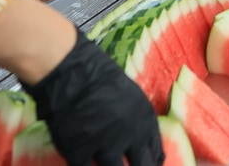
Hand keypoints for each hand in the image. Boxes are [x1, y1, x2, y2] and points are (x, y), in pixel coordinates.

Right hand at [23, 31, 161, 165]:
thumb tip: (139, 143)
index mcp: (145, 120)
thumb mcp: (131, 97)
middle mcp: (130, 137)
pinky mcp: (78, 153)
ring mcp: (104, 147)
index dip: (153, 163)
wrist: (71, 71)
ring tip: (108, 163)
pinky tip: (85, 163)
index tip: (149, 165)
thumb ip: (138, 122)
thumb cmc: (100, 77)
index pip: (157, 153)